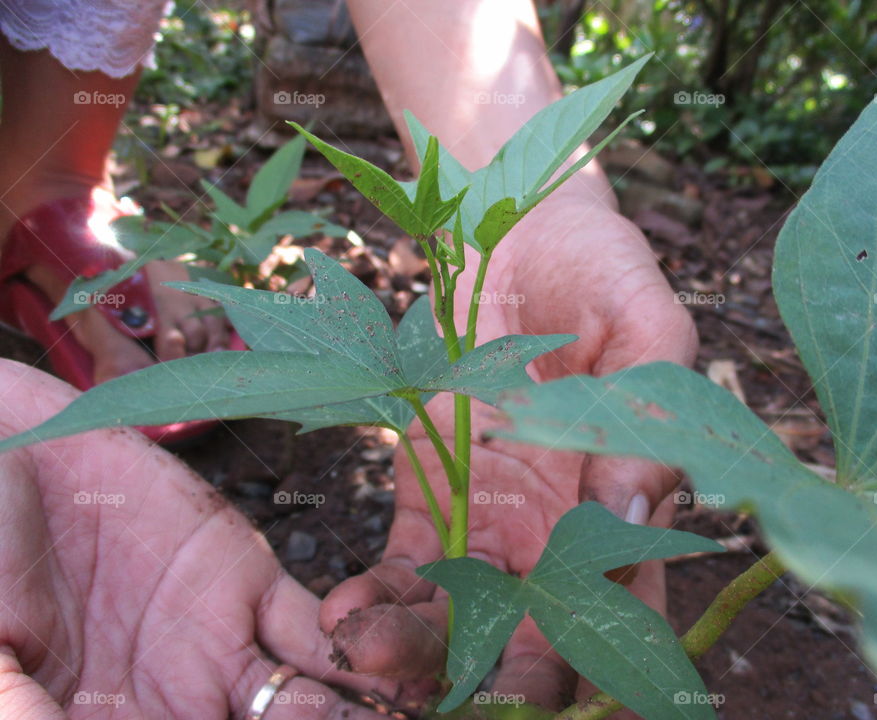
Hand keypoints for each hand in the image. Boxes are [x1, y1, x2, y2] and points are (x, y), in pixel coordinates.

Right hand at [0, 361, 407, 718]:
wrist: (11, 456)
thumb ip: (19, 700)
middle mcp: (179, 704)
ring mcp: (222, 647)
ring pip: (312, 708)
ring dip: (361, 719)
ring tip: (414, 718)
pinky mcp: (251, 583)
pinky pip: (320, 631)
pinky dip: (362, 652)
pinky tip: (393, 669)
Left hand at [320, 194, 697, 708]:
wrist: (518, 225)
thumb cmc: (603, 268)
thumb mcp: (648, 327)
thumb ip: (648, 413)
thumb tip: (632, 509)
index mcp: (628, 502)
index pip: (629, 610)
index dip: (609, 671)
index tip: (577, 710)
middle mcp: (561, 529)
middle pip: (537, 638)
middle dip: (496, 686)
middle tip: (452, 707)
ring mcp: (491, 515)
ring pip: (462, 616)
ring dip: (418, 653)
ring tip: (367, 658)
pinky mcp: (428, 487)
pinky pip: (406, 564)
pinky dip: (379, 598)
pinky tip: (347, 615)